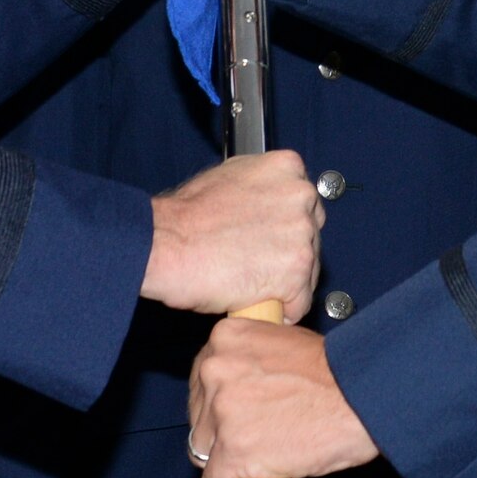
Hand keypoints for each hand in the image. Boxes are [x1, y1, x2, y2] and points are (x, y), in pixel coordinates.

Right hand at [140, 151, 322, 320]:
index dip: (285, 228)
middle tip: (255, 263)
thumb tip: (268, 202)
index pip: (304, 204)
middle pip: (311, 236)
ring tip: (249, 281)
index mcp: (287, 167)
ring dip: (283, 283)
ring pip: (308, 271)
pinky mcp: (297, 272)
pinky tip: (254, 300)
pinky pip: (299, 302)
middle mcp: (301, 195)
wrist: (165, 244)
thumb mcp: (228, 178)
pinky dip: (280, 309)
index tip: (268, 239)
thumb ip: (261, 186)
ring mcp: (302, 234)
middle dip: (288, 254)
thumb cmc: (185, 217)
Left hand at [188, 319, 378, 477]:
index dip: (218, 401)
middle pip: (200, 415)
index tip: (234, 413)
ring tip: (261, 457)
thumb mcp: (283, 342)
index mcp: (225, 338)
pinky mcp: (234, 451)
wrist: (361, 395)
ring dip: (228, 457)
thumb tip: (240, 384)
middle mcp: (216, 370)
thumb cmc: (335, 372)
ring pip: (203, 449)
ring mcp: (222, 412)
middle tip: (255, 435)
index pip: (201, 378)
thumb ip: (251, 359)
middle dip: (222, 430)